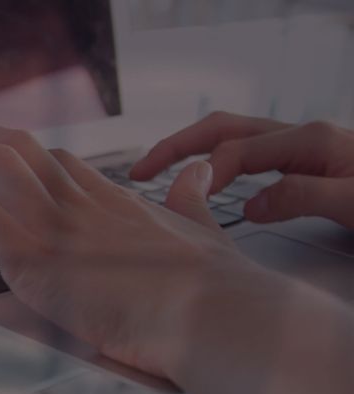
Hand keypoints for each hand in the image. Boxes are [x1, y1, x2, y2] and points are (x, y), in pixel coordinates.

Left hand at [0, 122, 272, 379]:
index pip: (61, 163)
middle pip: (22, 147)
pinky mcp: (33, 259)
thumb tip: (196, 170)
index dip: (26, 153)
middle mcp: (80, 203)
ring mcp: (54, 227)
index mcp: (114, 200)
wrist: (212, 316)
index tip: (5, 150)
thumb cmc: (215, 289)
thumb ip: (190, 197)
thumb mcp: (204, 227)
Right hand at [131, 112, 353, 228]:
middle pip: (225, 129)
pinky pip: (250, 155)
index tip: (181, 202)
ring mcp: (305, 147)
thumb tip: (252, 205)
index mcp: (311, 141)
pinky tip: (209, 185)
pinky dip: (217, 164)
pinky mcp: (308, 162)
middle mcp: (303, 137)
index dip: (204, 175)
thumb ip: (302, 199)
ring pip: (234, 138)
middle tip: (139, 170)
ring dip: (192, 151)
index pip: (237, 153)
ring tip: (158, 172)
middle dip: (177, 146)